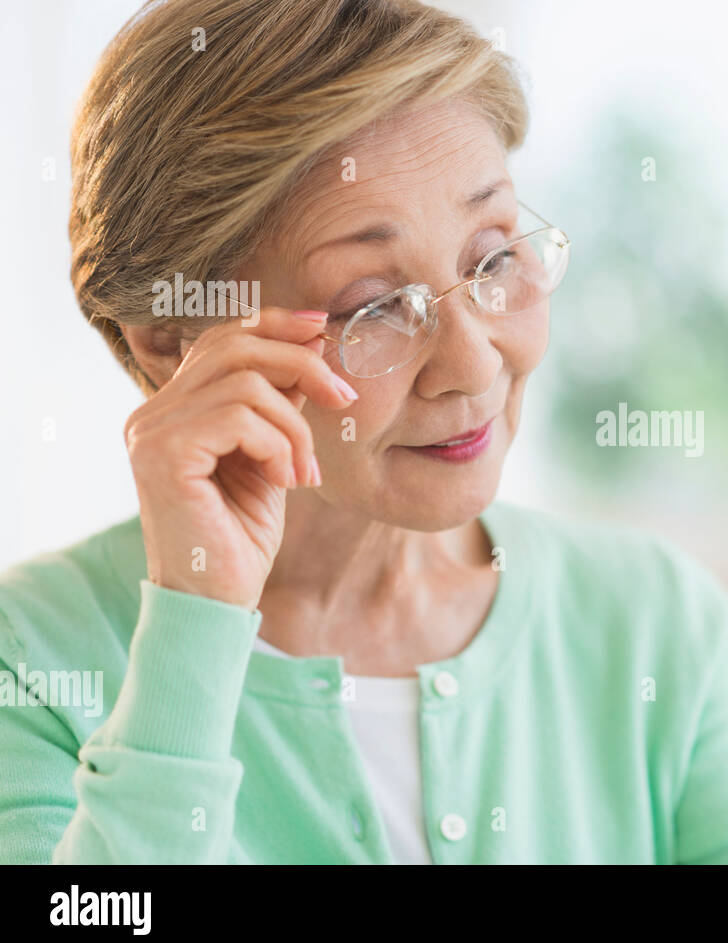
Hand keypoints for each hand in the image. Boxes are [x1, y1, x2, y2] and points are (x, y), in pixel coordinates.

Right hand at [124, 308, 356, 608]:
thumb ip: (278, 406)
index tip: (324, 329)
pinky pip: (240, 418)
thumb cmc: (241, 534)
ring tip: (304, 470)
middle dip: (302, 365)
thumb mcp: (271, 456)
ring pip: (246, 383)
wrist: (216, 600)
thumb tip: (311, 349)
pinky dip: (279, 445)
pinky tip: (286, 481)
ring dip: (296, 426)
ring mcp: (150, 431)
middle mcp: (151, 413)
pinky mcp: (162, 454)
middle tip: (343, 401)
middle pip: (235, 347)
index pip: (221, 338)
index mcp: (173, 408)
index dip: (275, 323)